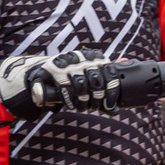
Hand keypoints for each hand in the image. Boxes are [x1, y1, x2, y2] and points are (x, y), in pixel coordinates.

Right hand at [0, 50, 118, 117]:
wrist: (43, 75)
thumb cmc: (71, 79)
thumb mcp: (90, 79)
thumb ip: (104, 84)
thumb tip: (120, 96)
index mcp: (96, 57)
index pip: (110, 73)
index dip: (111, 92)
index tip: (109, 106)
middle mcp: (83, 56)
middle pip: (97, 82)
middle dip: (96, 100)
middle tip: (93, 108)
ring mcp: (68, 61)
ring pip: (82, 86)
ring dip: (83, 102)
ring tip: (82, 107)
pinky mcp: (53, 68)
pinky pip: (65, 88)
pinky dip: (69, 100)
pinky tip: (70, 105)